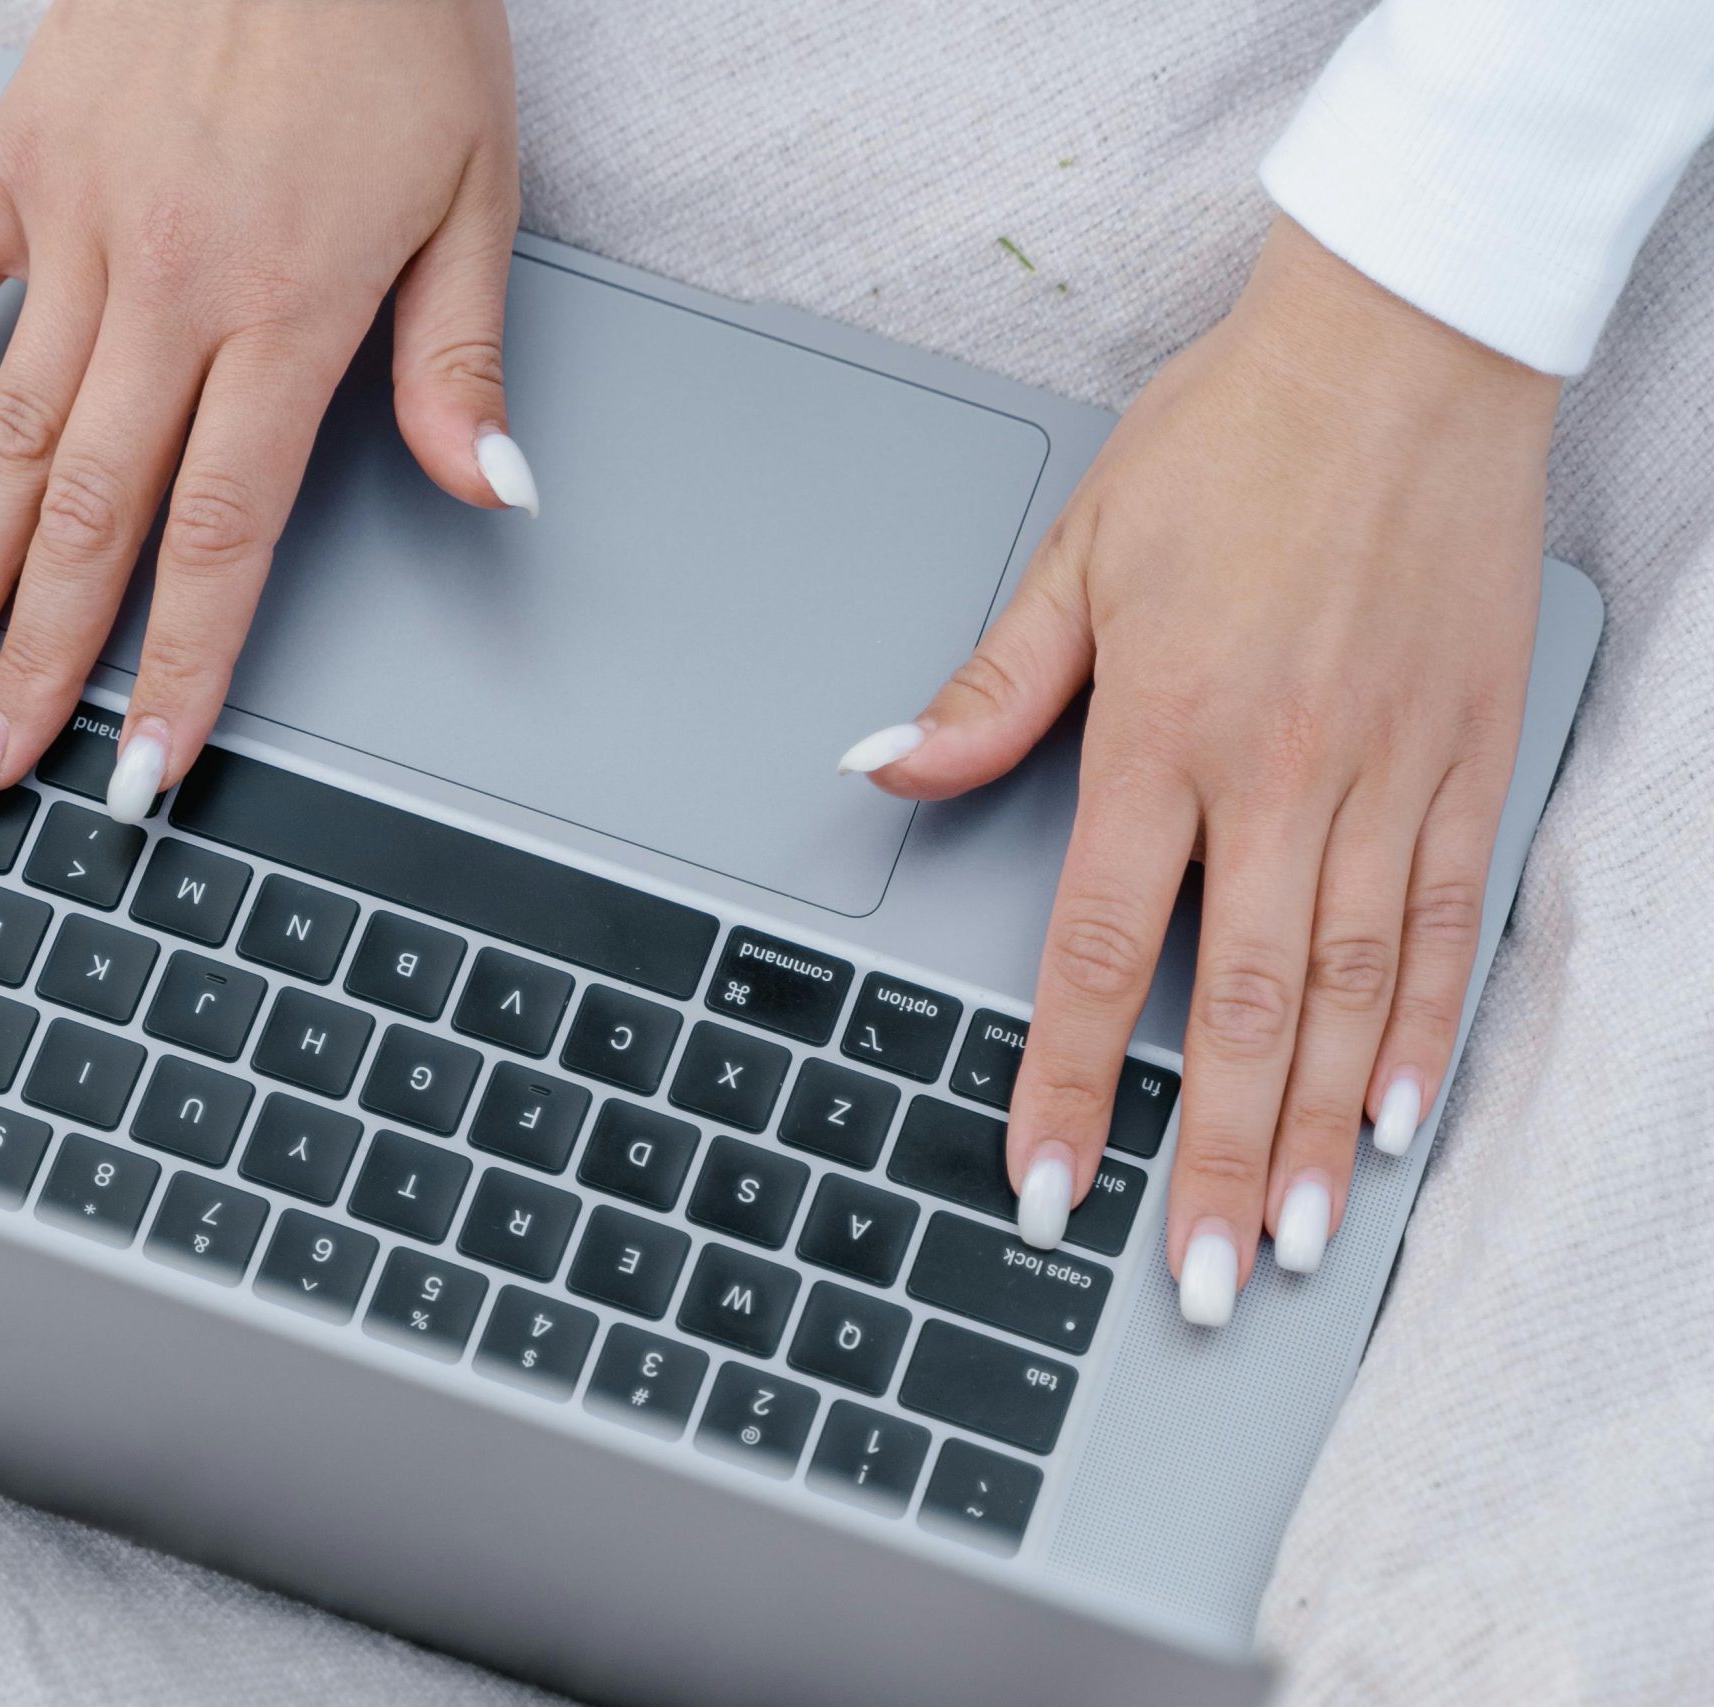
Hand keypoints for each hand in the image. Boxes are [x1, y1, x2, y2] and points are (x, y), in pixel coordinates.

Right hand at [0, 0, 530, 817]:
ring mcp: (74, 225)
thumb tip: (491, 491)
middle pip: (96, 521)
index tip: (139, 774)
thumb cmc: (397, 10)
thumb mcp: (478, 186)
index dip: (179, 669)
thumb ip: (458, 359)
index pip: (222, 536)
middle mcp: (170, 287)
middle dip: (42, 666)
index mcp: (289, 311)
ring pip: (4, 438)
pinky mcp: (9, 160)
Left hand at [842, 217, 1560, 1324]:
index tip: (1043, 1183)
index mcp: (1165, 730)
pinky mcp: (1469, 753)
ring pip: (1353, 988)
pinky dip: (1428, 1027)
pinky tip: (1400, 1113)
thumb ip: (991, 689)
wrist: (1407, 344)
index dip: (1063, 1078)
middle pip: (1237, 1002)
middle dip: (1208, 1156)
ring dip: (1318, 1127)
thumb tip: (882, 768)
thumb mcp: (1082, 552)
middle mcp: (1283, 772)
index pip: (1098, 945)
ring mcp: (1390, 771)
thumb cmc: (1235, 441)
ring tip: (1293, 1240)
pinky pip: (1451, 919)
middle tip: (1190, 1279)